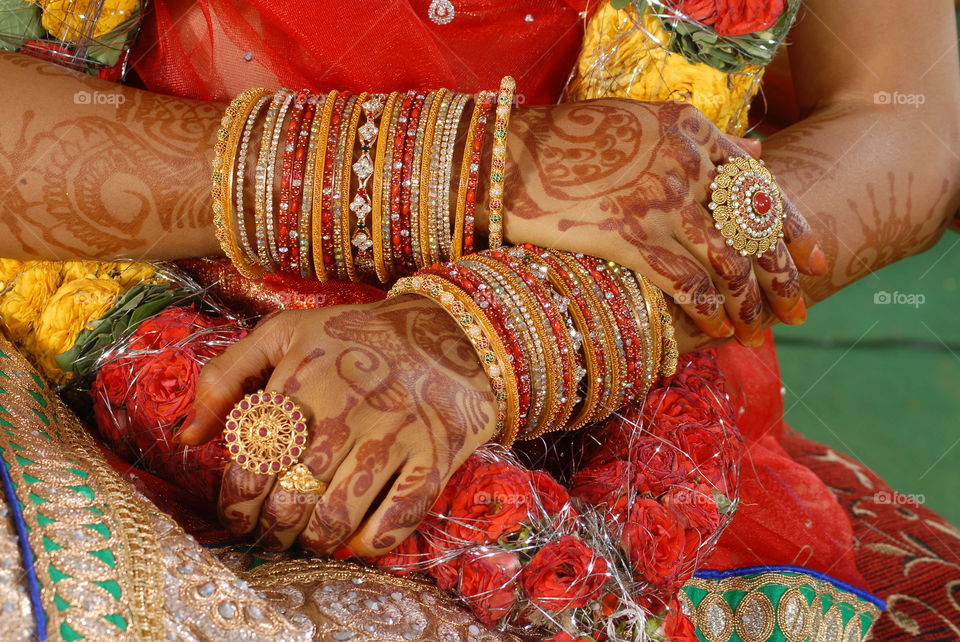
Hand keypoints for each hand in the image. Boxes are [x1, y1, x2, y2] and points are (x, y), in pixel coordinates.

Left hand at [178, 297, 497, 555]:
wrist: (449, 327)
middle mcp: (343, 409)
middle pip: (290, 498)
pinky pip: (398, 515)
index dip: (237, 503)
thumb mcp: (285, 333)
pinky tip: (356, 543)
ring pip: (337, 514)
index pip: (251, 463)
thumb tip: (188, 439)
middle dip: (272, 530)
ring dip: (315, 540)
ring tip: (309, 540)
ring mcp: (392, 433)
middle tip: (273, 535)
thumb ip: (226, 377)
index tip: (239, 516)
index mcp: (300, 379)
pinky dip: (371, 541)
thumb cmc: (357, 334)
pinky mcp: (435, 452)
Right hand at [505, 100, 825, 345]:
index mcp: (694, 134)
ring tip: (757, 330)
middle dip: (783, 278)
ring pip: (728, 263)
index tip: (816, 262)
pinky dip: (709, 312)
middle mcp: (687, 165)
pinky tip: (719, 332)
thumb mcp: (647, 121)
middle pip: (754, 230)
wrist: (508, 157)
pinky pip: (687, 283)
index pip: (764, 186)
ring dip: (749, 303)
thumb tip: (758, 151)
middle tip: (796, 313)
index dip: (794, 230)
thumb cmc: (572, 141)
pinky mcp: (629, 237)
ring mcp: (660, 202)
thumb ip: (705, 137)